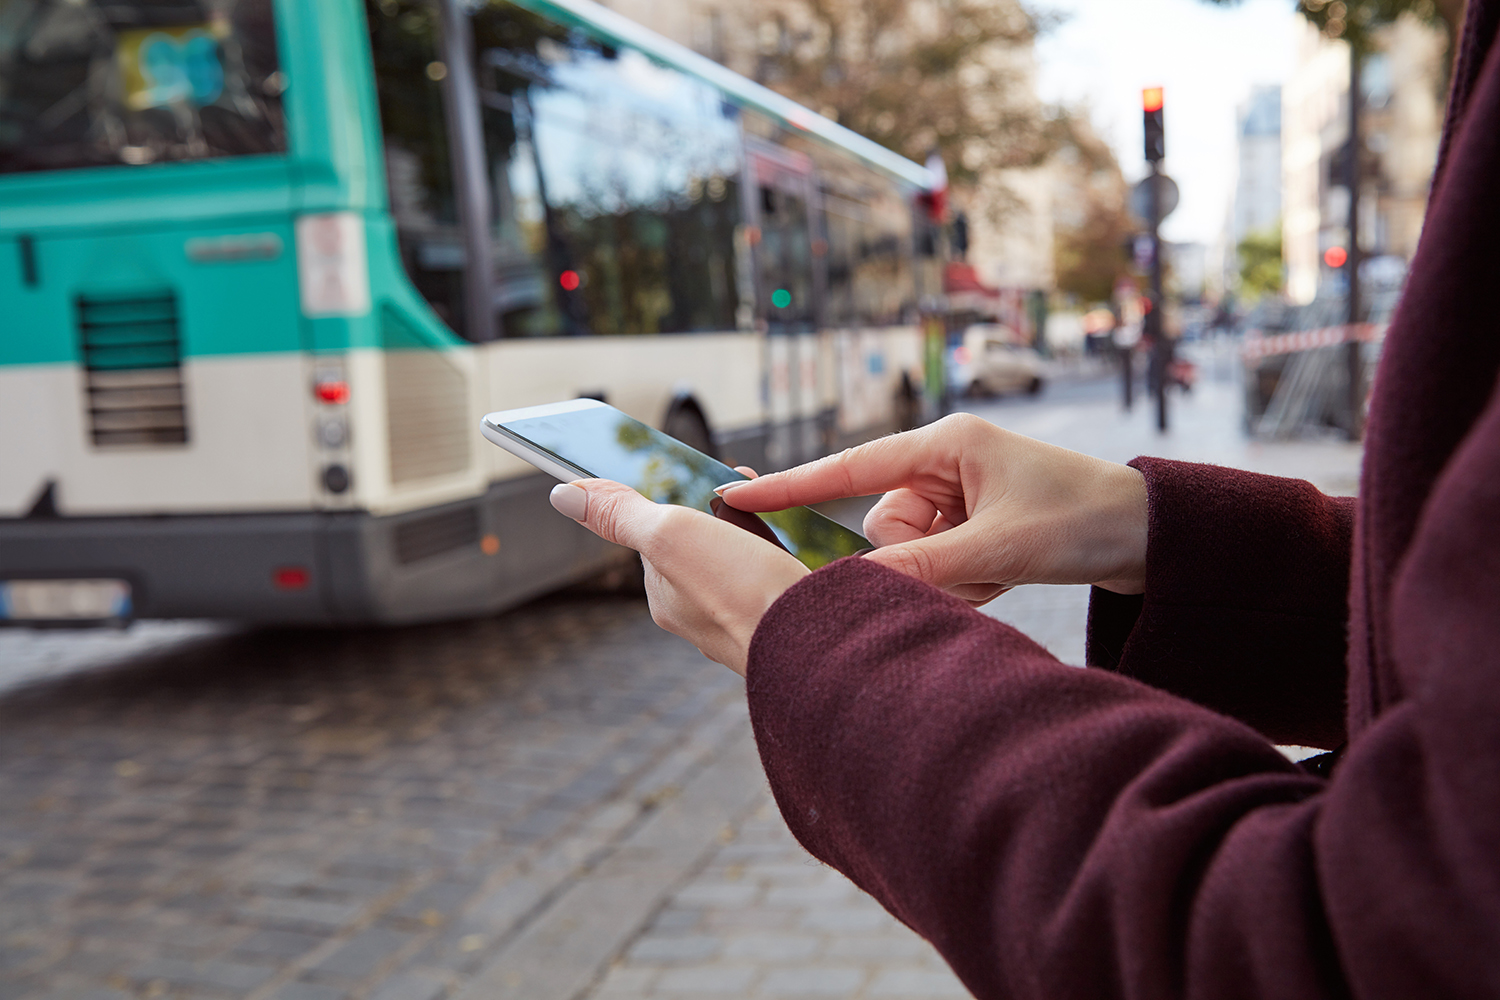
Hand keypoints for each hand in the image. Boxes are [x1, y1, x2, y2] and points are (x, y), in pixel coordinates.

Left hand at [549, 475, 808, 675]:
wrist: (820, 643)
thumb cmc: (741, 593)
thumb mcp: (670, 536)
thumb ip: (622, 513)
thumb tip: (563, 494)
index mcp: (666, 596)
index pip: (658, 532)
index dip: (678, 498)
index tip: (703, 477)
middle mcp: (700, 613)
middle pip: (703, 542)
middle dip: (722, 510)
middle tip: (744, 485)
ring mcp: (744, 618)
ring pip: (742, 558)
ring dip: (756, 529)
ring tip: (773, 512)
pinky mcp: (782, 619)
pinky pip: (774, 575)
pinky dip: (782, 554)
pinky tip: (796, 548)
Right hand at [717, 413, 1147, 604]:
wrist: (1154, 537)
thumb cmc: (1085, 519)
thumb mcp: (1001, 545)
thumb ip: (922, 568)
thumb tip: (855, 588)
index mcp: (945, 444)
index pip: (849, 467)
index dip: (790, 486)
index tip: (734, 494)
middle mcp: (944, 466)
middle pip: (884, 526)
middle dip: (922, 558)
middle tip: (978, 563)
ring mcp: (958, 498)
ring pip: (910, 553)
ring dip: (952, 575)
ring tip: (1006, 568)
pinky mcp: (973, 528)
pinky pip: (938, 567)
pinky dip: (969, 581)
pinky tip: (1010, 572)